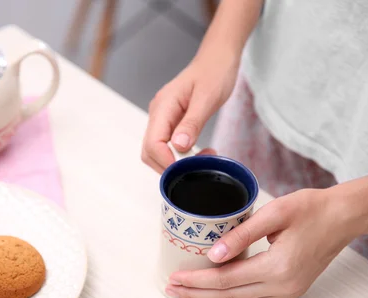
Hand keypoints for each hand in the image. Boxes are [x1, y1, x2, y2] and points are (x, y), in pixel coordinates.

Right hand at [141, 44, 239, 172]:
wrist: (217, 58)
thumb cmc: (214, 72)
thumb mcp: (207, 98)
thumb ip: (192, 123)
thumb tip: (178, 147)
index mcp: (163, 106)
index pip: (153, 143)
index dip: (166, 161)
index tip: (186, 169)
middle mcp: (158, 113)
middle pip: (149, 151)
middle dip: (169, 165)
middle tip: (195, 168)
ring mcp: (163, 118)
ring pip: (157, 150)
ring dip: (175, 162)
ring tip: (202, 159)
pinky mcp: (171, 122)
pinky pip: (168, 144)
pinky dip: (180, 155)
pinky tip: (198, 153)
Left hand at [165, 188, 357, 297]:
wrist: (343, 217)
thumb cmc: (311, 209)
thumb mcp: (274, 213)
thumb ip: (241, 235)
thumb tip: (212, 255)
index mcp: (276, 267)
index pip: (224, 280)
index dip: (196, 281)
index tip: (174, 278)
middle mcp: (282, 286)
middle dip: (197, 295)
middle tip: (172, 291)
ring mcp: (289, 293)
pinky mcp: (293, 292)